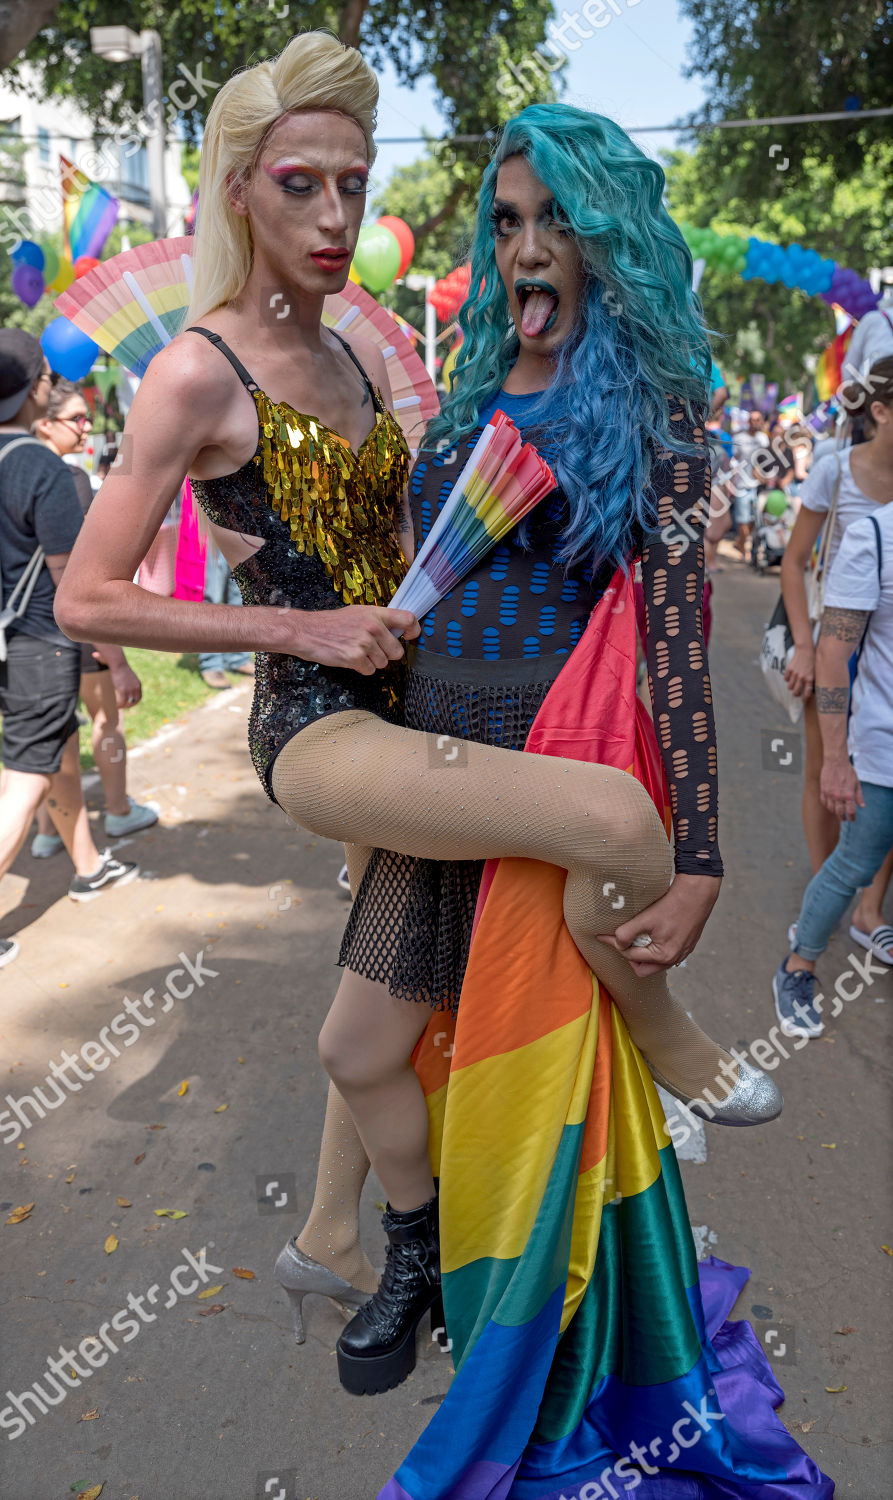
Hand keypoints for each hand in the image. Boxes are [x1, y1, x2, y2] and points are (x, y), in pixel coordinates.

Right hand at [100, 656, 142, 708]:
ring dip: (123, 706)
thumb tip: (126, 688)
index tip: (129, 704)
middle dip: (128, 705)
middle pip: (134, 701)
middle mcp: (136, 688)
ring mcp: (130, 689)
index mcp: (138, 685)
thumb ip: (130, 683)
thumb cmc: (121, 669)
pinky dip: (119, 705)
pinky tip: (116, 705)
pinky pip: (122, 701)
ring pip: (128, 703)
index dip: (134, 702)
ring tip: (118, 706)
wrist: (119, 664)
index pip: (139, 697)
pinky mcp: (123, 690)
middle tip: (122, 706)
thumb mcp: (129, 677)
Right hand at [288, 605, 419, 673]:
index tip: (409, 636)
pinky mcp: (355, 657)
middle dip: (386, 654)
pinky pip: (369, 671)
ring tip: (356, 651)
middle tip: (371, 649)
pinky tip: (350, 658)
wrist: (307, 631)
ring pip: (383, 663)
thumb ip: (377, 620)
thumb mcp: (357, 613)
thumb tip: (397, 630)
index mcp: (375, 613)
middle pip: (397, 651)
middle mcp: (373, 627)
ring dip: (371, 662)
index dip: (413, 631)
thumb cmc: (330, 624)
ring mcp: (365, 643)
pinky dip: (361, 668)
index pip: (408, 619)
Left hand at [597, 872, 720, 976]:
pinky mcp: (686, 946)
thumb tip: (617, 943)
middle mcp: (674, 959)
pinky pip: (666, 955)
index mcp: (663, 956)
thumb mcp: (645, 919)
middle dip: (630, 957)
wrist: (697, 893)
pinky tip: (651, 935)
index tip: (604, 935)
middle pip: (643, 969)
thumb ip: (627, 933)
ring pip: (655, 964)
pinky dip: (655, 949)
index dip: (615, 944)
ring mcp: (682, 954)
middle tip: (622, 941)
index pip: (630, 956)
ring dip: (643, 954)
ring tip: (635, 938)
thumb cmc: (673, 905)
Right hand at [784, 642, 814, 698]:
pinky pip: (786, 679)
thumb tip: (811, 689)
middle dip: (796, 694)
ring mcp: (795, 673)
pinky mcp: (789, 669)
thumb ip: (813, 680)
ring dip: (791, 687)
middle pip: (796, 692)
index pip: (807, 692)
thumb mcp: (816, 671)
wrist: (805, 650)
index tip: (804, 700)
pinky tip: (790, 678)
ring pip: (790, 687)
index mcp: (810, 678)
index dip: (805, 698)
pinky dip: (787, 679)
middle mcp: (802, 677)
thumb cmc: (813, 661)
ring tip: (793, 685)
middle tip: (797, 693)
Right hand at [820, 757, 862, 820]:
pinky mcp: (823, 790)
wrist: (835, 762)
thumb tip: (861, 806)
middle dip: (842, 817)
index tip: (852, 819)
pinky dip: (827, 805)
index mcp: (848, 795)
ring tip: (837, 812)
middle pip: (839, 812)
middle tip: (844, 818)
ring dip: (834, 812)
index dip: (851, 817)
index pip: (850, 811)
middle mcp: (838, 796)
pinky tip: (830, 805)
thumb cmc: (848, 771)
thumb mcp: (857, 783)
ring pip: (831, 808)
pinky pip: (824, 802)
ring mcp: (829, 794)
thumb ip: (859, 795)